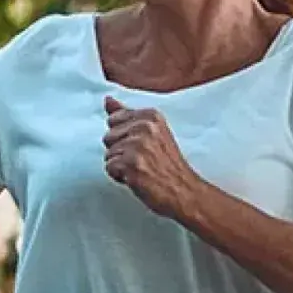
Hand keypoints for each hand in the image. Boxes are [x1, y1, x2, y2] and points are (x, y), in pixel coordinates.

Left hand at [103, 96, 203, 221]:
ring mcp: (137, 145)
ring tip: (141, 169)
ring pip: (108, 153)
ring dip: (120, 166)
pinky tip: (137, 178)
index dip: (123, 137)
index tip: (142, 146)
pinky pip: (110, 167)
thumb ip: (127, 115)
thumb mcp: (152, 133)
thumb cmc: (168, 165)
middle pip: (108, 137)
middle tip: (142, 160)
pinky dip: (120, 177)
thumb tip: (108, 100)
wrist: (185, 192)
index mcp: (150, 116)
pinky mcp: (131, 163)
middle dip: (120, 151)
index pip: (114, 120)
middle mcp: (145, 127)